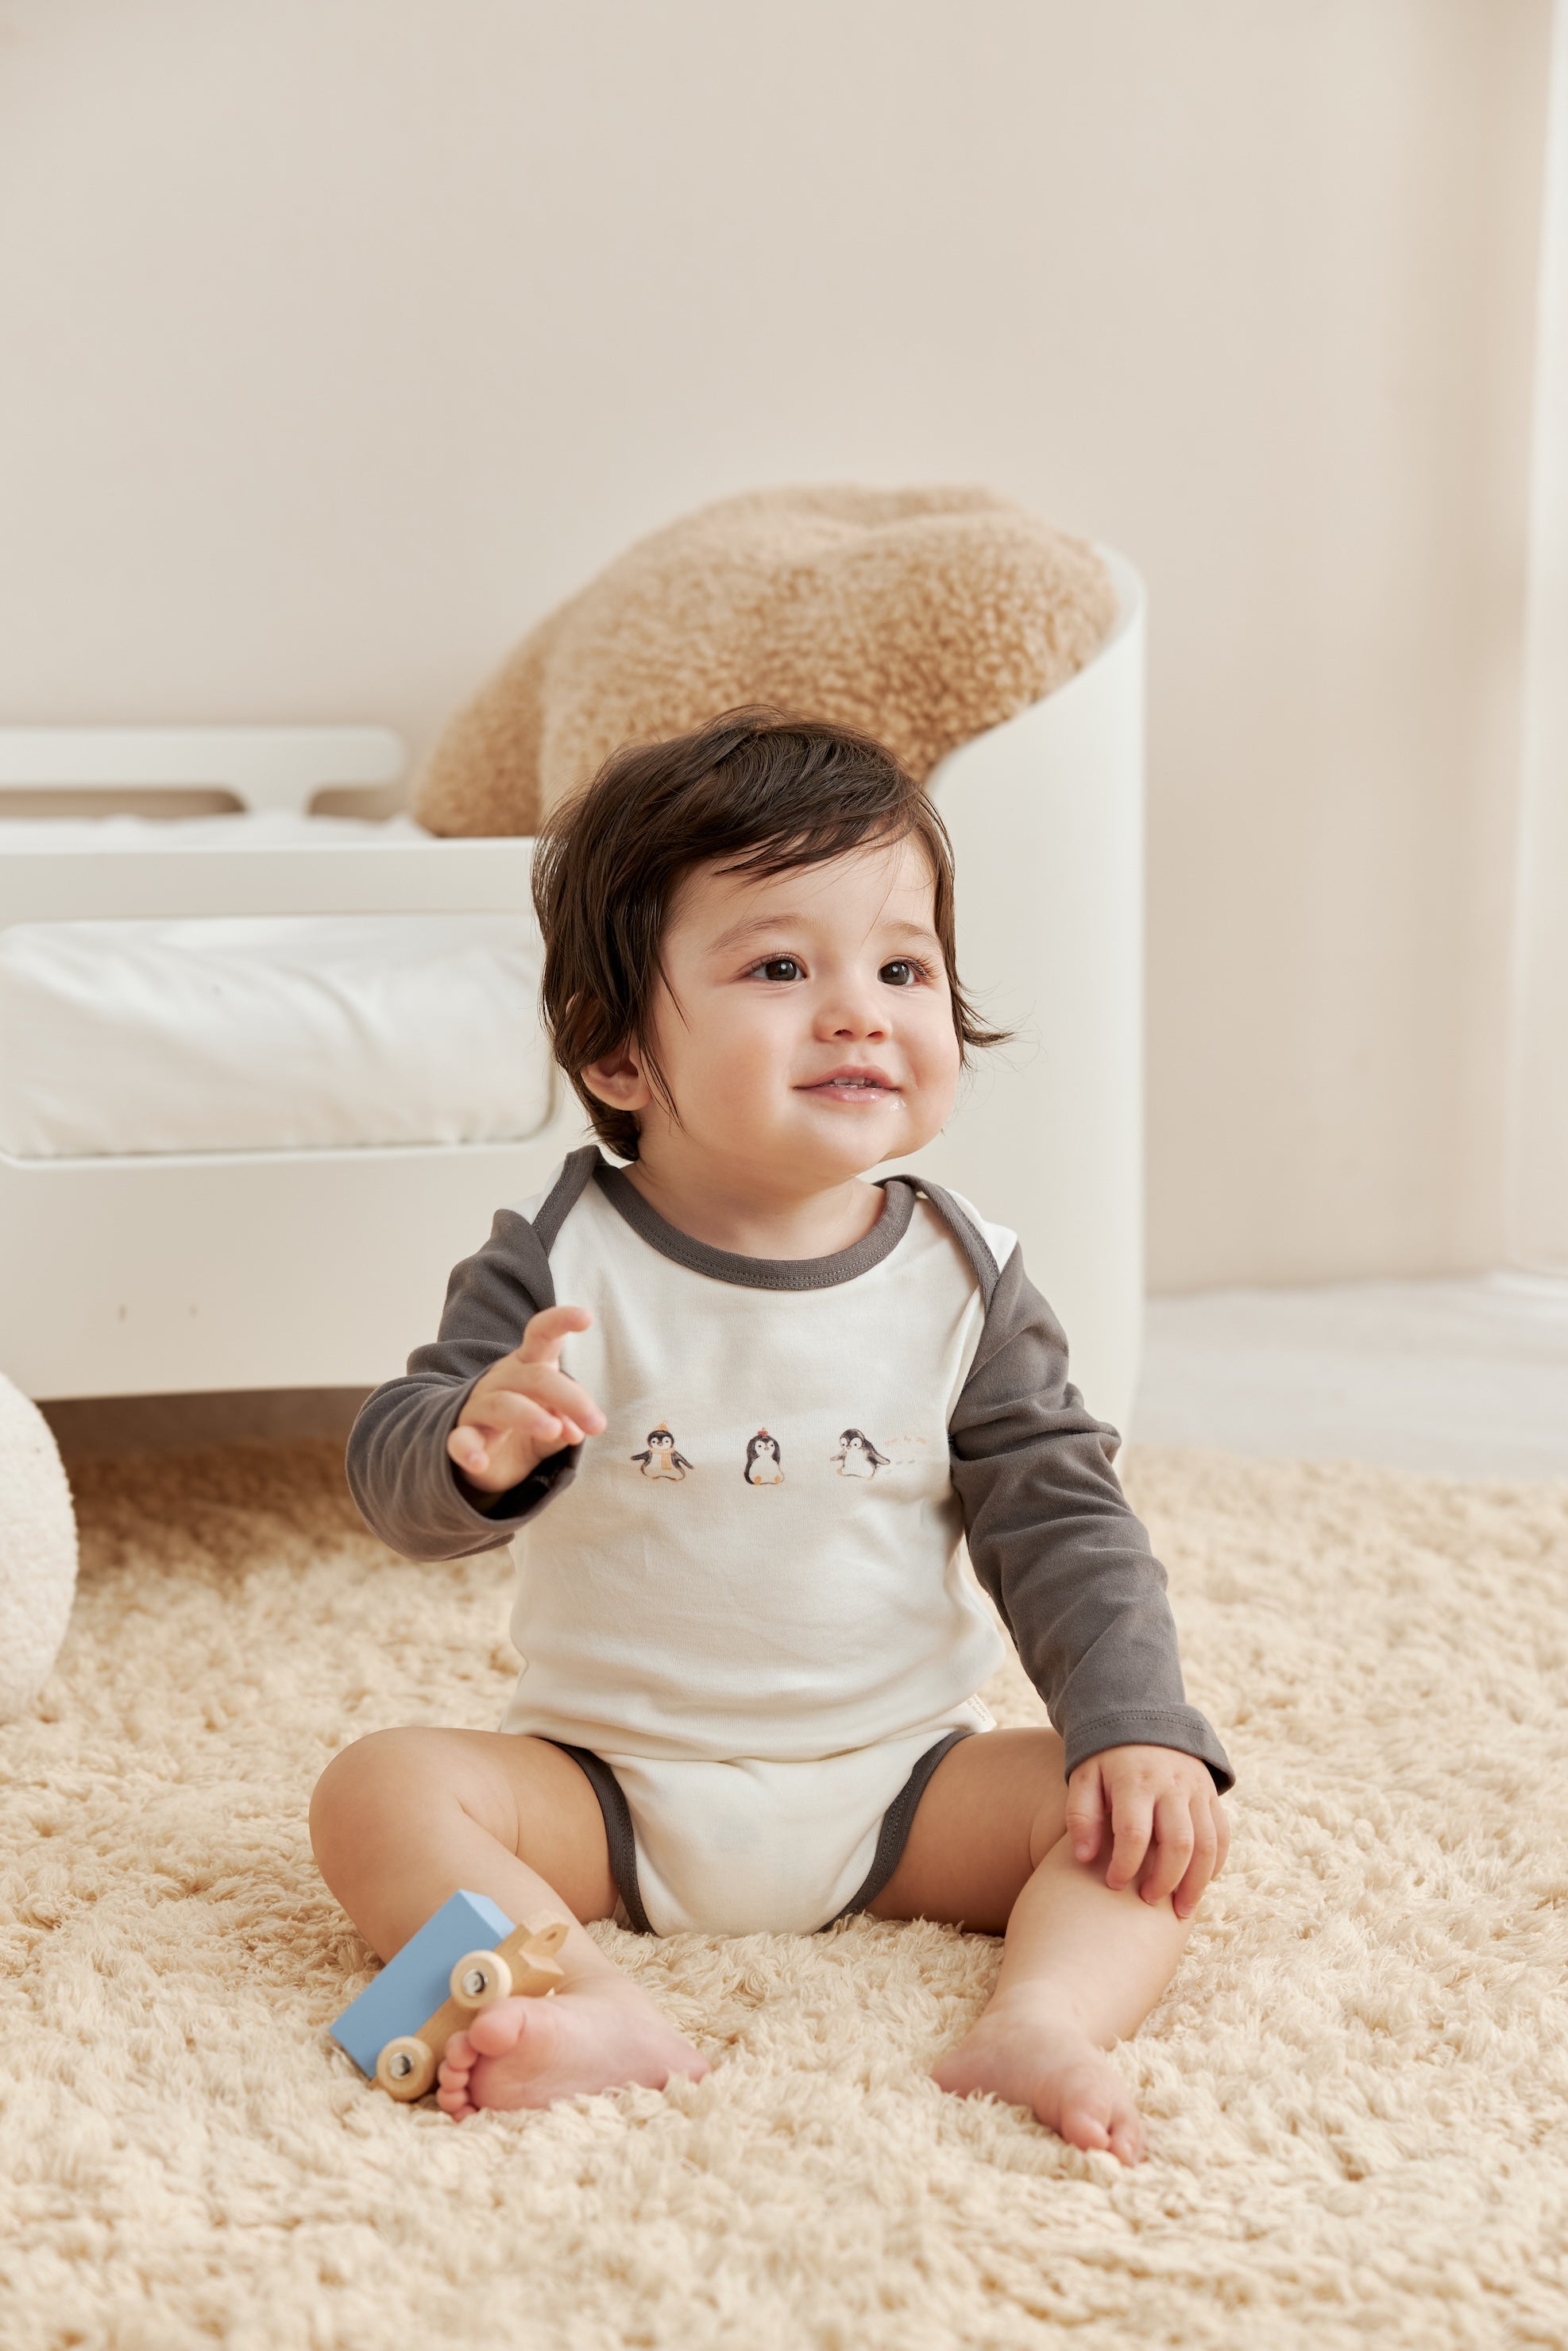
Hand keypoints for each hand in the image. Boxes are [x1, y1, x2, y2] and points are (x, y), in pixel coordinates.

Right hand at [446, 1305, 605, 1494]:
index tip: (586, 1317)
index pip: (541, 1334)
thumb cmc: (525, 1422)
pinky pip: (460, 1440)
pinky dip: (468, 1450)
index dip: (560, 1321)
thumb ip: (566, 1421)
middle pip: (535, 1377)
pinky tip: (479, 1462)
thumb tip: (576, 1432)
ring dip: (530, 1416)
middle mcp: (501, 1379)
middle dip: (570, 1398)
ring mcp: (478, 1406)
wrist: (478, 1449)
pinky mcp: (461, 1436)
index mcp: (527, 1365)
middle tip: (598, 1425)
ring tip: (555, 1431)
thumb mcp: (552, 1418)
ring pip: (503, 1405)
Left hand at [1064, 1743, 1228, 1919]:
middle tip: (1148, 1902)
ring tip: (1181, 1911)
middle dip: (1166, 1880)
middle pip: (1179, 1843)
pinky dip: (1215, 1864)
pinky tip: (1199, 1884)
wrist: (1141, 1718)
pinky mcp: (1210, 1794)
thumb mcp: (1084, 1777)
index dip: (1124, 1865)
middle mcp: (1171, 1784)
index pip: (1134, 1833)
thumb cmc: (1105, 1759)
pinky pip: (1222, 1834)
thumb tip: (1085, 1858)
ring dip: (1197, 1883)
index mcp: (1134, 1780)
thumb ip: (1081, 1816)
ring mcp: (1196, 1788)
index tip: (1113, 1884)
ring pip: (1208, 1844)